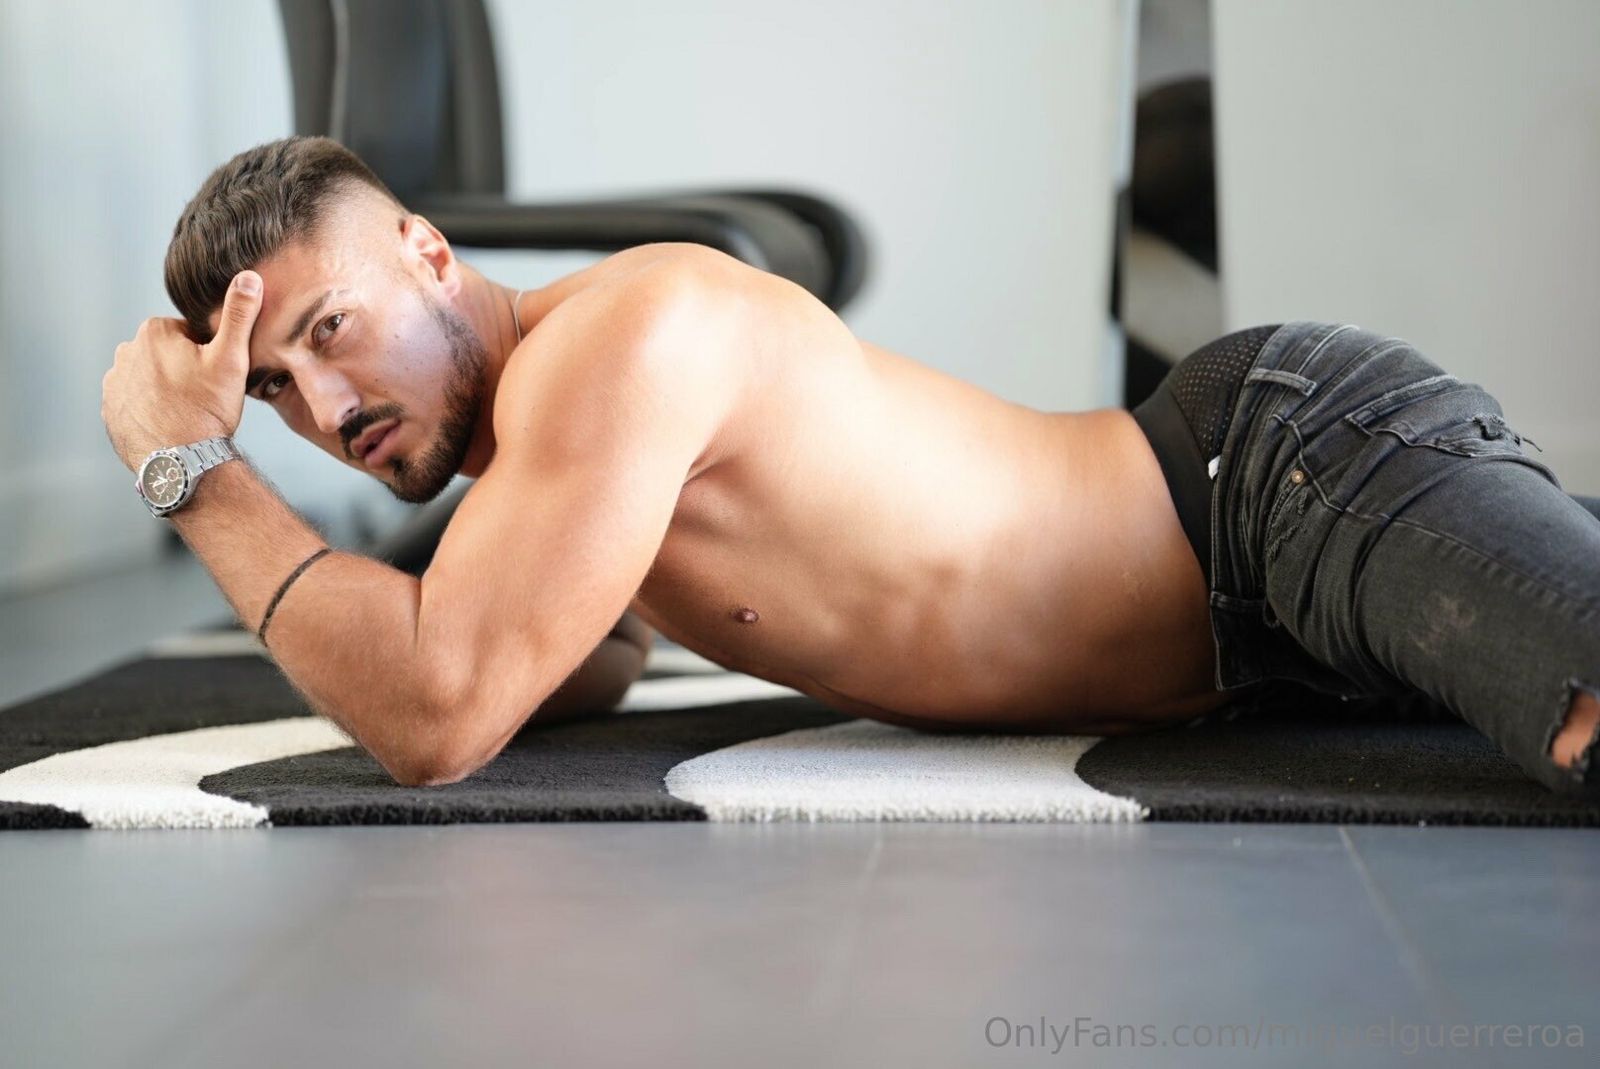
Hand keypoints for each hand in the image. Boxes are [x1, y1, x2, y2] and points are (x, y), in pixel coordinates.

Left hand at [102, 270, 261, 470]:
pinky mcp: (110, 409)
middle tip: (206, 395)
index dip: (208, 353)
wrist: (180, 461)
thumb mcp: (231, 358)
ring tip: (190, 412)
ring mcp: (114, 383)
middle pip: (167, 354)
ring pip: (151, 378)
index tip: (216, 375)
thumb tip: (248, 275)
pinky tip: (172, 423)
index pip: (187, 333)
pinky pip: (135, 401)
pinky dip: (151, 409)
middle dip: (185, 369)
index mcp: (154, 332)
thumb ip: (239, 314)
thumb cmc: (207, 410)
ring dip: (167, 389)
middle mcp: (126, 352)